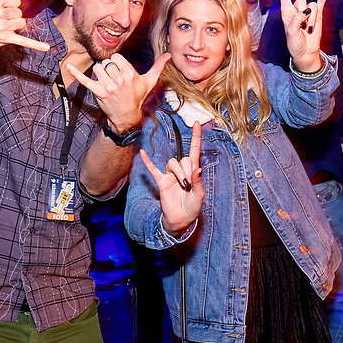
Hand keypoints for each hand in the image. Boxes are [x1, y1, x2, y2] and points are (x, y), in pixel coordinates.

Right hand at [0, 0, 49, 57]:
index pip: (16, 1)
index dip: (9, 6)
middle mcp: (0, 12)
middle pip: (19, 13)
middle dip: (11, 17)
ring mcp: (3, 26)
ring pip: (21, 24)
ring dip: (14, 27)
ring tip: (1, 28)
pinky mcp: (4, 39)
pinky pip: (24, 41)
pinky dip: (36, 45)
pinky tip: (47, 48)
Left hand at [66, 52, 170, 132]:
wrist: (127, 116)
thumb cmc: (137, 97)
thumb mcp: (149, 82)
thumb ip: (158, 67)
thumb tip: (169, 55)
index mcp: (130, 73)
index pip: (116, 57)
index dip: (116, 63)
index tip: (120, 72)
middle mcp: (119, 79)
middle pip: (106, 63)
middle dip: (108, 69)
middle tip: (113, 80)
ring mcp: (108, 86)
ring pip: (97, 69)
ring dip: (99, 74)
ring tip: (106, 83)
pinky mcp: (98, 92)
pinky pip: (85, 79)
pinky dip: (75, 72)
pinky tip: (67, 65)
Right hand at [140, 121, 204, 235]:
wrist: (181, 219)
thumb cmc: (192, 207)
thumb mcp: (199, 195)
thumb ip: (198, 181)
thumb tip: (198, 168)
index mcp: (193, 171)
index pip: (194, 150)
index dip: (196, 137)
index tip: (196, 124)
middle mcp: (181, 171)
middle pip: (183, 159)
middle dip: (187, 172)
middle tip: (188, 186)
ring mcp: (170, 175)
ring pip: (172, 163)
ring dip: (178, 174)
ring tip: (182, 187)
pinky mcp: (161, 182)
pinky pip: (153, 169)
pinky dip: (148, 162)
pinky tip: (142, 153)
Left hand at [277, 0, 329, 72]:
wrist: (306, 52)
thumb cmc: (295, 44)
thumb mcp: (291, 33)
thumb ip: (296, 20)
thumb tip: (306, 10)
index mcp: (286, 11)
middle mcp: (296, 8)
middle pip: (301, 0)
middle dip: (303, 14)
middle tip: (301, 28)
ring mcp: (308, 10)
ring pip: (312, 5)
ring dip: (312, 20)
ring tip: (308, 29)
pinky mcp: (318, 14)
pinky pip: (322, 1)